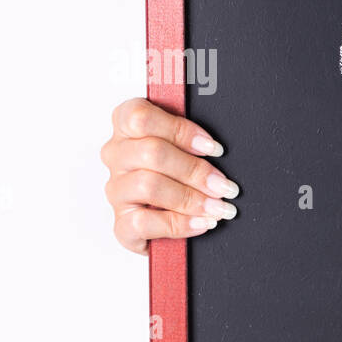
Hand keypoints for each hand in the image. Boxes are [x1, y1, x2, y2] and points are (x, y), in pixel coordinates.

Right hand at [101, 98, 238, 253]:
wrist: (173, 224)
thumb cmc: (181, 176)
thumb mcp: (186, 148)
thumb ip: (193, 139)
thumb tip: (217, 147)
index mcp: (127, 128)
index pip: (140, 117)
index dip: (181, 131)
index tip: (215, 149)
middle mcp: (117, 157)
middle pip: (151, 152)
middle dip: (195, 171)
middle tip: (225, 186)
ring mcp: (117, 191)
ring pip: (147, 185)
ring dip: (191, 198)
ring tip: (219, 207)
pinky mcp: (121, 224)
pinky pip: (143, 223)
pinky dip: (179, 224)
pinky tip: (202, 223)